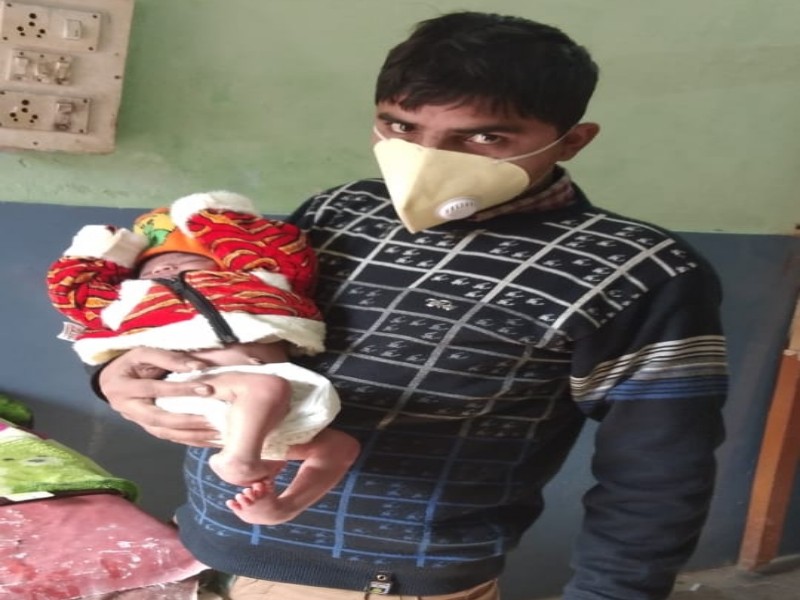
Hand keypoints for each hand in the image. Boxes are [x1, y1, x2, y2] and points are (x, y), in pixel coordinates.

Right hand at [98, 347, 220, 446]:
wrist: (111, 381)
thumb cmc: (130, 363)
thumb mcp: (143, 353)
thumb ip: (169, 358)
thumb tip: (198, 367)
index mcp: (123, 387)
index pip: (154, 389)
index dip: (180, 389)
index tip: (206, 389)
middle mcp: (127, 408)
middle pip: (157, 418)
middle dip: (186, 420)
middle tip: (211, 419)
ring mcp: (136, 421)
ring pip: (163, 433)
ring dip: (190, 435)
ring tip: (215, 434)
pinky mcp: (147, 428)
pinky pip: (168, 437)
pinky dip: (189, 440)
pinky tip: (208, 440)